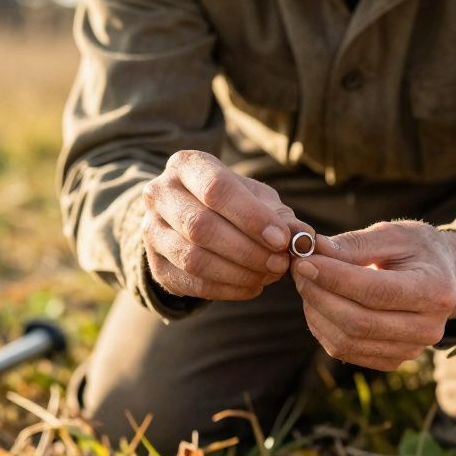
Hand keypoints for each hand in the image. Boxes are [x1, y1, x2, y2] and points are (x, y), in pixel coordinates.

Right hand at [142, 150, 313, 300]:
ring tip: (270, 275)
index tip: (282, 240)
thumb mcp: (257, 198)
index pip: (216, 189)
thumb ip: (280, 216)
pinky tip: (253, 287)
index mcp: (186, 165)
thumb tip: (304, 237)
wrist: (189, 217)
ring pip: (194, 258)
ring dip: (239, 272)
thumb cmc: (231, 202)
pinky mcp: (155, 265)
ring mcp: (151, 231)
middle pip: (201, 227)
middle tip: (280, 264)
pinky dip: (227, 290)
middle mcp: (160, 194)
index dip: (251, 217)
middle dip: (247, 250)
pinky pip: (191, 283)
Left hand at [291, 220, 455, 369]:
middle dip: (319, 295)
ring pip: (347, 340)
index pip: (376, 291)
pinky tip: (318, 303)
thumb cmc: (417, 249)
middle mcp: (429, 328)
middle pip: (359, 322)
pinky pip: (345, 351)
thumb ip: (354, 243)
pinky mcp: (392, 361)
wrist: (442, 277)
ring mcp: (411, 350)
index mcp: (435, 291)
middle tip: (298, 270)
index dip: (334, 278)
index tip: (303, 261)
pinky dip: (322, 327)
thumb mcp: (393, 234)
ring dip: (316, 312)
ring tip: (306, 283)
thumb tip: (312, 249)